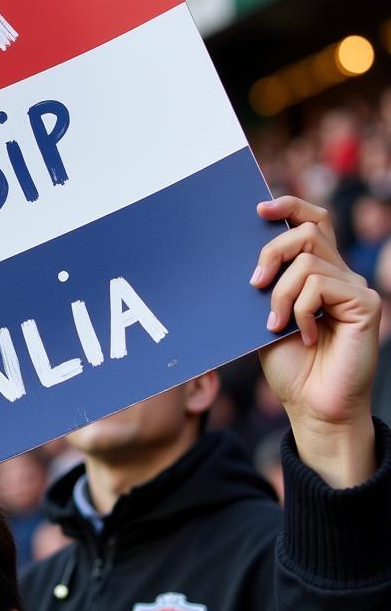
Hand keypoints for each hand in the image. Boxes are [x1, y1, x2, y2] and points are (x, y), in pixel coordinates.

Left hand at [251, 196, 380, 487]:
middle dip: (271, 252)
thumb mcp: (265, 316)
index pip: (313, 221)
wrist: (311, 404)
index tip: (258, 208)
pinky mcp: (365, 304)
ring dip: (281, 294)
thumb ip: (266, 285)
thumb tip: (244, 256)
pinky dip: (301, 311)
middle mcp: (341, 273)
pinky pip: (320, 287)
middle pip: (307, 232)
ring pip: (309, 262)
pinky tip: (305, 335)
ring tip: (275, 324)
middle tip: (254, 285)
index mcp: (318, 272)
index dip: (289, 206)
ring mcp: (355, 287)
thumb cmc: (289, 364)